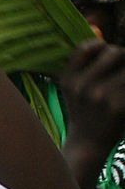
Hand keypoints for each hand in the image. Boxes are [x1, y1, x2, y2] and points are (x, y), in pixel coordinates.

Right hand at [61, 38, 124, 152]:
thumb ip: (82, 67)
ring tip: (121, 81)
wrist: (87, 145)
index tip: (104, 50)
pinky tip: (123, 93)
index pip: (86, 48)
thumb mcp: (72, 90)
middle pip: (113, 52)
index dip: (100, 45)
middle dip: (121, 56)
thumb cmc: (83, 114)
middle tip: (120, 69)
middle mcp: (82, 86)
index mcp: (69, 79)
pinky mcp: (118, 105)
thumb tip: (103, 42)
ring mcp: (101, 95)